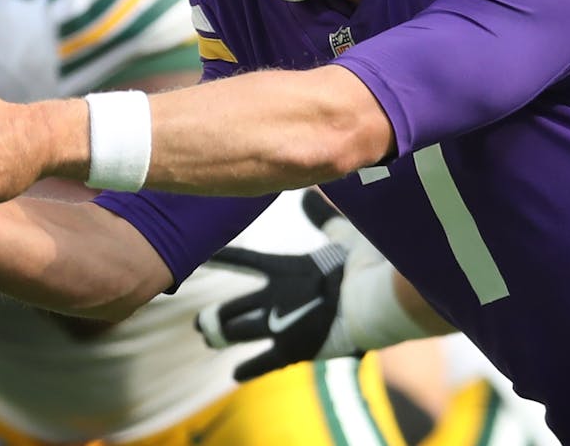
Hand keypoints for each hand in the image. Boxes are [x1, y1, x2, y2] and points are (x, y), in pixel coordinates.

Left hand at [194, 190, 359, 380]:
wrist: (370, 300)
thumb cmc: (361, 264)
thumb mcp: (342, 233)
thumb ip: (322, 216)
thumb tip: (309, 194)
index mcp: (285, 270)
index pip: (244, 261)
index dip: (222, 260)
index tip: (202, 257)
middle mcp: (274, 297)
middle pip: (233, 308)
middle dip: (215, 316)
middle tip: (200, 322)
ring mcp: (279, 324)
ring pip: (238, 332)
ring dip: (222, 336)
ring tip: (209, 339)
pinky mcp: (292, 349)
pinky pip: (263, 362)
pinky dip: (248, 369)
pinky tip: (235, 375)